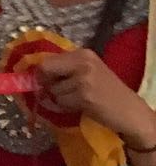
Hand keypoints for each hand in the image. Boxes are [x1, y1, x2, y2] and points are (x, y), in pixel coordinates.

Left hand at [35, 48, 155, 146]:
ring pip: (53, 89)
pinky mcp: (84, 95)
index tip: (45, 82)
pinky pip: (61, 102)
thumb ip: (66, 69)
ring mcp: (84, 78)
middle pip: (45, 69)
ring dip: (60, 99)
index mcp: (83, 53)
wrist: (131, 112)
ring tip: (78, 100)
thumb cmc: (108, 93)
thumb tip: (34, 73)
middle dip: (46, 83)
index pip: (47, 59)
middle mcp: (83, 62)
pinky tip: (81, 107)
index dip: (42, 72)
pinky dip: (66, 107)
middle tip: (56, 92)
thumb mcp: (88, 72)